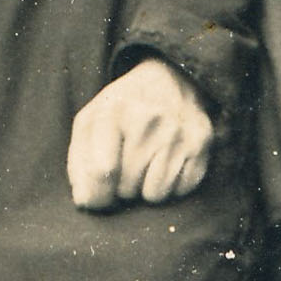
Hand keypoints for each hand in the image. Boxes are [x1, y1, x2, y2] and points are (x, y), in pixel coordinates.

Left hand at [67, 56, 212, 211]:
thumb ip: (79, 164)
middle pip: (127, 188)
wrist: (171, 79)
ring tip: (147, 163)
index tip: (97, 196)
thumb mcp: (91, 123)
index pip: (102, 171)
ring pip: (155, 195)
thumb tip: (85, 202)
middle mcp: (148, 119)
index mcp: (113, 111)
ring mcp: (178, 131)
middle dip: (122, 187)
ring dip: (147, 188)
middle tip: (126, 165)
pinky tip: (168, 162)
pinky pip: (181, 191)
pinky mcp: (201, 143)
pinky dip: (172, 185)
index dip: (96, 195)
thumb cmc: (123, 109)